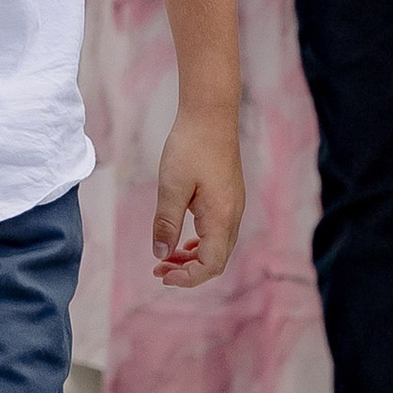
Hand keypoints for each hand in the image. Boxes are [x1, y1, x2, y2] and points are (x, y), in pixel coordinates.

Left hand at [151, 100, 243, 288]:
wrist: (211, 115)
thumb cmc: (190, 147)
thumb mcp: (171, 187)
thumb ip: (166, 223)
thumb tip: (160, 254)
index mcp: (221, 218)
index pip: (210, 264)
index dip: (187, 277)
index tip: (161, 274)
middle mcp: (233, 216)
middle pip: (216, 261)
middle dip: (188, 272)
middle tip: (159, 270)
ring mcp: (234, 207)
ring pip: (218, 247)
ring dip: (193, 258)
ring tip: (166, 258)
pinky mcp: (229, 198)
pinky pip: (218, 232)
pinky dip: (200, 243)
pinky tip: (182, 240)